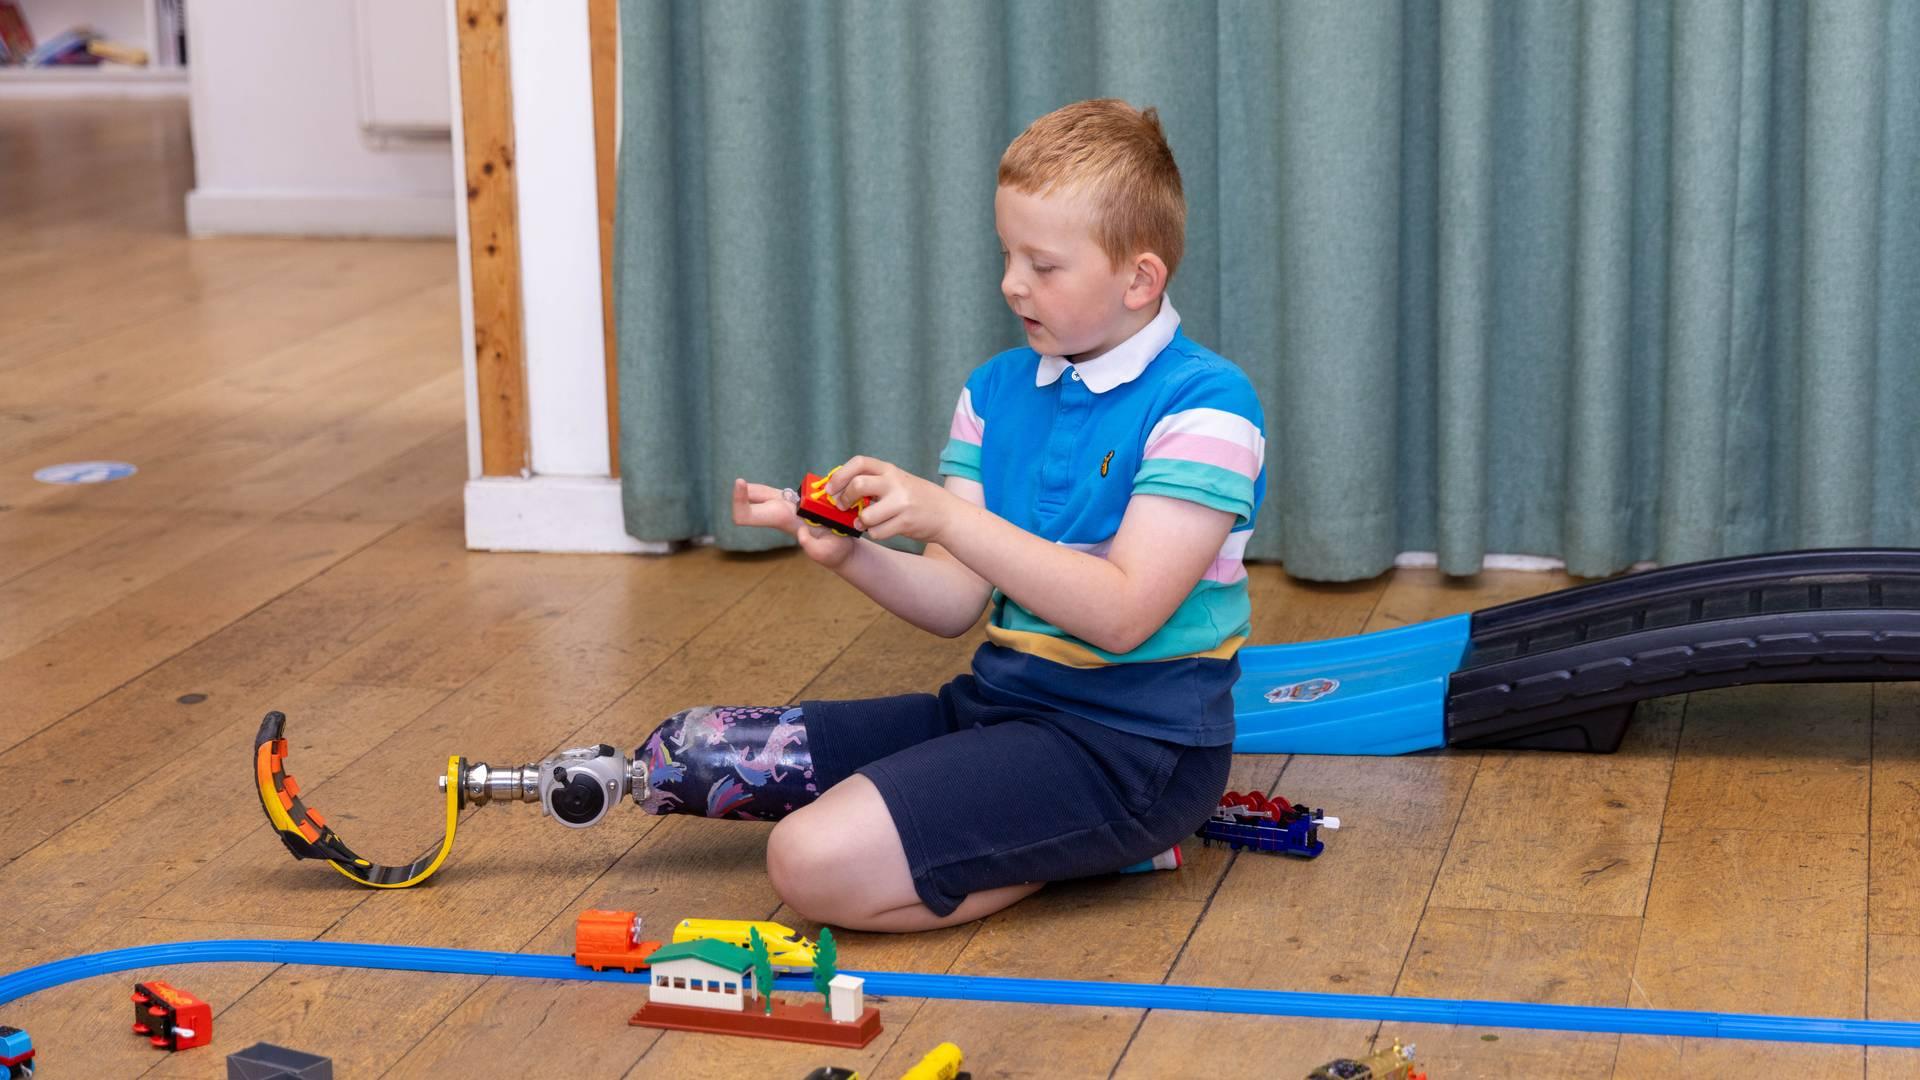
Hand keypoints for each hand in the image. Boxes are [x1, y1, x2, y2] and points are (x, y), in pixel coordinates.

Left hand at [731, 478, 855, 568]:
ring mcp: (783, 507)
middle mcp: (778, 513)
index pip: (747, 515)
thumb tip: (801, 533)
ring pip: (758, 494)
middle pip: (747, 504)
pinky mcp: (792, 502)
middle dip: (741, 493)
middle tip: (740, 481)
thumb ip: (813, 547)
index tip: (740, 482)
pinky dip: (763, 488)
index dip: (738, 501)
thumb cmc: (835, 552)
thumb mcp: (828, 552)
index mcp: (783, 520)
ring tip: (746, 483)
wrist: (841, 550)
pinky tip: (764, 487)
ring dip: (752, 488)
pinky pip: (770, 492)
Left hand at [826, 456, 956, 543]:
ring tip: (866, 522)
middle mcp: (895, 482)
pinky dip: (875, 533)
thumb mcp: (896, 481)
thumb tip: (837, 490)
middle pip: (858, 485)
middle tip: (843, 506)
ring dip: (861, 522)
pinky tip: (882, 529)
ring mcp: (901, 503)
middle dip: (845, 498)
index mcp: (890, 469)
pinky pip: (877, 532)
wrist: (946, 514)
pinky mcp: (905, 522)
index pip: (859, 462)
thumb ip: (873, 482)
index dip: (839, 475)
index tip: (830, 489)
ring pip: (866, 515)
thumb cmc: (915, 498)